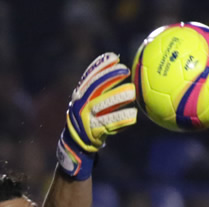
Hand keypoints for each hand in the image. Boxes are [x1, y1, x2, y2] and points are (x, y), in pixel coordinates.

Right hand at [58, 52, 137, 179]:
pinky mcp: (92, 132)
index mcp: (79, 97)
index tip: (114, 57)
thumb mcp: (89, 105)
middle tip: (126, 70)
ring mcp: (85, 119)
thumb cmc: (88, 122)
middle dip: (110, 77)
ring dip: (117, 97)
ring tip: (132, 91)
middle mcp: (80, 106)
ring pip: (101, 105)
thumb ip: (100, 91)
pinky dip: (121, 119)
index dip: (100, 66)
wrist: (75, 147)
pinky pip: (109, 124)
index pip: (89, 77)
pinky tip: (133, 116)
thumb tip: (121, 71)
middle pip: (94, 87)